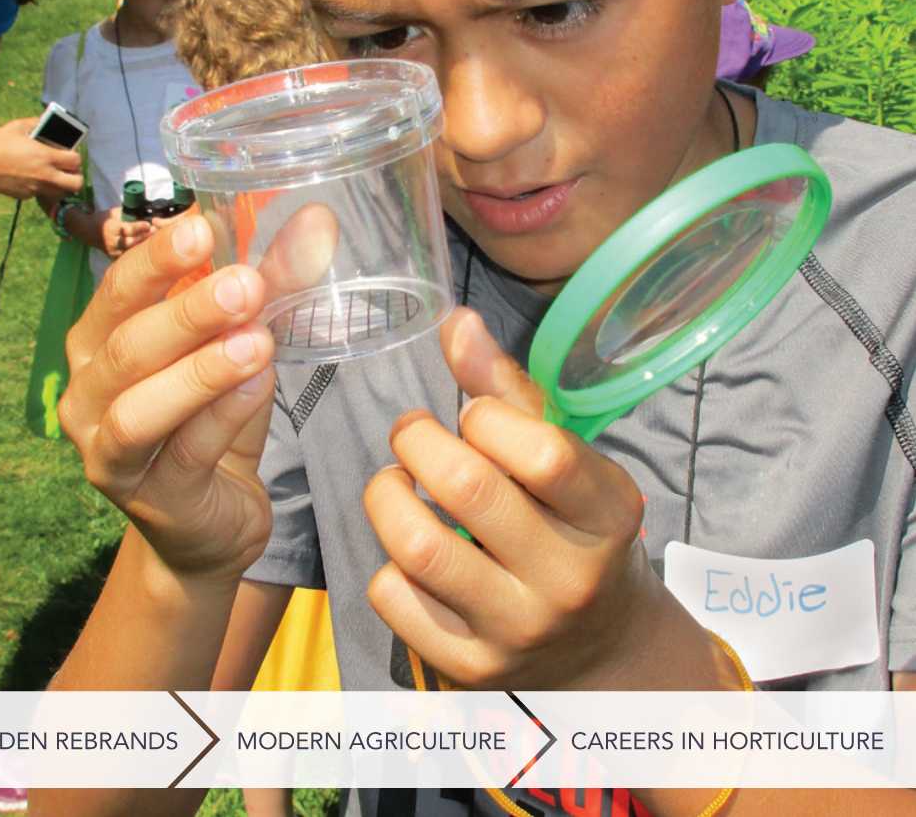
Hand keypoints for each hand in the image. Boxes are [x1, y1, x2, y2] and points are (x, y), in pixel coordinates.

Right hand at [0, 118, 83, 199]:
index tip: (70, 155)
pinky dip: (41, 187)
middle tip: (68, 170)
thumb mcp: (18, 126)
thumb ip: (37, 123)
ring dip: (61, 184)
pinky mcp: (25, 196)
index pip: (76, 161)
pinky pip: (41, 194)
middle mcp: (44, 175)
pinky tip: (30, 178)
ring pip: (60, 192)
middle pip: (76, 183)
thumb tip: (46, 123)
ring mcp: (35, 188)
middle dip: (76, 176)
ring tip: (53, 174)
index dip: (76, 158)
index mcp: (46, 156)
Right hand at [58, 215, 279, 580]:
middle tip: (246, 283)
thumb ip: (271, 284)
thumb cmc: (212, 416)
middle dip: (188, 311)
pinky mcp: (152, 501)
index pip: (116, 290)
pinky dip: (223, 416)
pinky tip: (259, 386)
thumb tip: (317, 220)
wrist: (210, 520)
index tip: (203, 228)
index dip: (156, 259)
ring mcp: (110, 455)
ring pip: (141, 408)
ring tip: (257, 340)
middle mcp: (86, 397)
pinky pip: (184, 455)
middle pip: (127, 346)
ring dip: (201, 370)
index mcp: (96, 342)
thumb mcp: (239, 341)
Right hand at [94, 206, 153, 259]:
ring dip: (142, 246)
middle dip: (144, 237)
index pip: (127, 229)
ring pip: (130, 251)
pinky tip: (144, 248)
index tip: (149, 224)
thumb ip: (128, 214)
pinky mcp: (113, 257)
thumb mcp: (114, 212)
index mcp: (111, 228)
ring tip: (153, 240)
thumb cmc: (104, 219)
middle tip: (155, 232)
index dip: (139, 227)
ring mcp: (112, 251)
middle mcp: (111, 241)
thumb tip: (146, 214)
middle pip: (130, 242)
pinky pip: (127, 257)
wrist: (88, 231)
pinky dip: (136, 253)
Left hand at [363, 307, 695, 690]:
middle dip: (418, 439)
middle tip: (412, 433)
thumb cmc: (575, 528)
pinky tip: (406, 550)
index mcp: (606, 515)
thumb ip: (509, 391)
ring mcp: (517, 630)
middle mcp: (568, 578)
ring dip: (386, 496)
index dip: (487, 417)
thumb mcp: (568, 461)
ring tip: (395, 483)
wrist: (602, 648)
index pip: (541, 453)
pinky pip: (394, 600)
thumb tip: (455, 321)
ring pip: (419, 547)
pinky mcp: (470, 669)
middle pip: (467, 489)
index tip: (472, 416)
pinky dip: (385, 563)